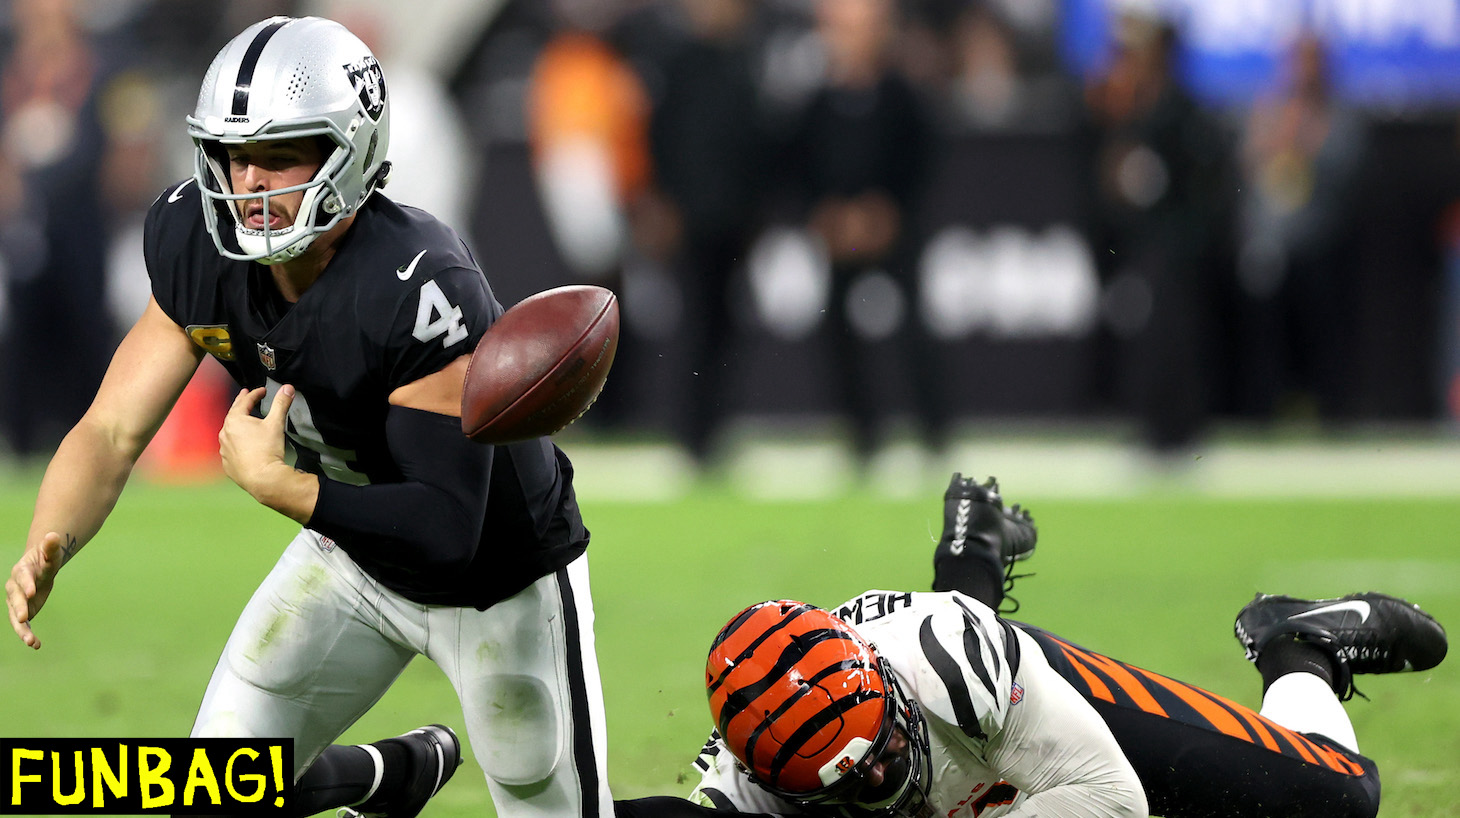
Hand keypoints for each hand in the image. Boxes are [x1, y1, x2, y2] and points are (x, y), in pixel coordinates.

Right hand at [7, 531, 64, 648]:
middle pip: (15, 598)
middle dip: (18, 608)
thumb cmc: (45, 560)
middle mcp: (14, 588)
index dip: (26, 584)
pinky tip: (36, 645)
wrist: (39, 569)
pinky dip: (28, 634)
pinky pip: (23, 625)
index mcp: (21, 572)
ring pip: (15, 616)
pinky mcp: (22, 612)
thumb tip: (54, 535)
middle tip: (23, 618)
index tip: (31, 592)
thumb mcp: (51, 554)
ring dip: (21, 629)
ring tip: (30, 641)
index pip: (22, 577)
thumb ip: (51, 547)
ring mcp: (16, 601)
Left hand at [219, 385, 295, 504]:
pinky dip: (235, 443)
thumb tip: (288, 387)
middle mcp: (225, 433)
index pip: (244, 401)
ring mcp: (224, 449)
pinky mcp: (227, 464)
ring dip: (236, 425)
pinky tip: (242, 445)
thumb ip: (281, 403)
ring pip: (229, 432)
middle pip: (233, 414)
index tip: (262, 391)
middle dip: (241, 404)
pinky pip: (230, 449)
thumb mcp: (276, 423)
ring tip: (242, 421)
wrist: (262, 478)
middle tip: (245, 396)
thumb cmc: (268, 449)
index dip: (255, 394)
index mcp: (235, 420)